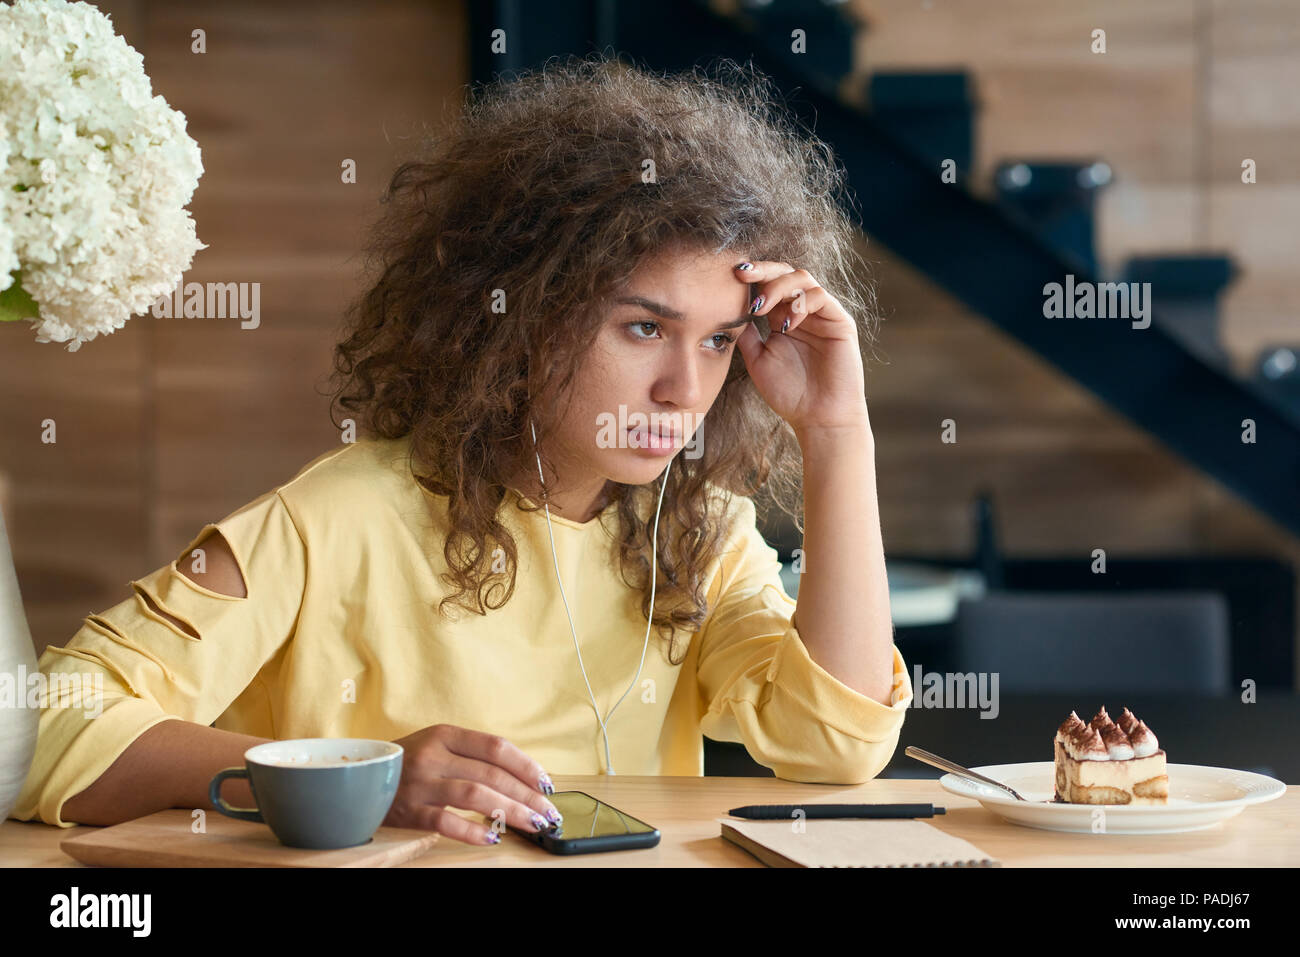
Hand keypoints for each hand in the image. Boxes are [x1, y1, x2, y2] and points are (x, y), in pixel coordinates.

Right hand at [383, 724, 562, 844]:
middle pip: (491, 774)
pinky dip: (472, 830)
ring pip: (475, 796)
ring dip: (510, 812)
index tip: (546, 784)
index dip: (526, 766)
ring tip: (532, 824)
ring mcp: (420, 783)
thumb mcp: (437, 746)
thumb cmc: (408, 763)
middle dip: (526, 796)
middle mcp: (433, 755)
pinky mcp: (408, 810)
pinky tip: (492, 837)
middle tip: (548, 813)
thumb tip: (521, 779)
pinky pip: (445, 822)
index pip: (496, 747)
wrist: (356, 776)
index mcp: (445, 734)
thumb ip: (472, 756)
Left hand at [732, 261, 869, 434]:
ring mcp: (823, 314)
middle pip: (785, 273)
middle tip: (741, 274)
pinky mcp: (840, 322)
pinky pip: (821, 297)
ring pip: (802, 279)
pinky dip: (800, 304)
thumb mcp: (757, 360)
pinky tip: (786, 325)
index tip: (729, 275)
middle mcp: (804, 311)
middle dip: (762, 270)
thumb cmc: (789, 394)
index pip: (768, 284)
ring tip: (759, 308)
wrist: (818, 419)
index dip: (751, 276)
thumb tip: (727, 311)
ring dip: (778, 287)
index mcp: (783, 317)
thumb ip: (746, 335)